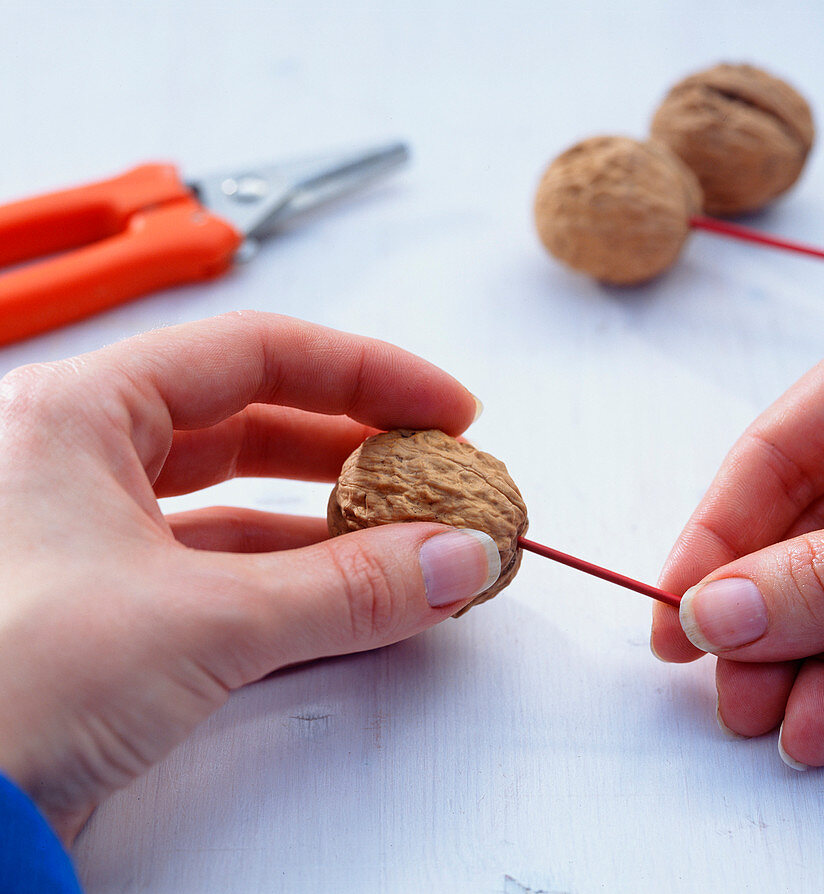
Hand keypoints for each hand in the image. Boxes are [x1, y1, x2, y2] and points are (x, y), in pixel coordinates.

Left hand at [0, 312, 498, 842]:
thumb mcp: (202, 621)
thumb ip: (349, 589)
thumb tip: (452, 559)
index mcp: (79, 414)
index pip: (256, 354)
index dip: (367, 374)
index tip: (441, 408)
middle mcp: (77, 462)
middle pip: (252, 422)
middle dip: (355, 450)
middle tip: (433, 469)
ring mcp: (90, 538)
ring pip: (238, 504)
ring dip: (333, 525)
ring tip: (415, 542)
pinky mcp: (108, 611)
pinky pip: (223, 572)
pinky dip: (296, 583)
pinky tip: (358, 597)